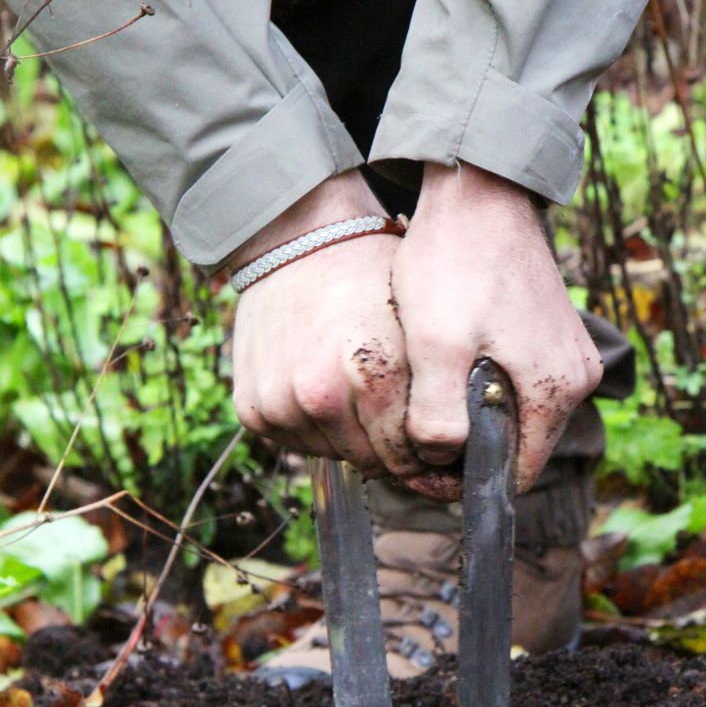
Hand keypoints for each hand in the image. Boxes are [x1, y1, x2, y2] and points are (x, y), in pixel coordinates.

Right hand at [228, 172, 420, 478]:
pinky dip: (313, 427)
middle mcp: (320, 396)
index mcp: (372, 374)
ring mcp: (281, 405)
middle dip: (392, 448)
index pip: (410, 456)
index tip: (437, 452)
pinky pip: (296, 442)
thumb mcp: (419, 323)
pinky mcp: (252, 410)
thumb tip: (453, 453)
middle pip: (373, 463)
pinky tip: (324, 387)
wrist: (297, 243)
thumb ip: (437, 390)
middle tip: (397, 415)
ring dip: (351, 437)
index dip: (429, 455)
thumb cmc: (369, 278)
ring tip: (357, 391)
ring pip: (335, 455)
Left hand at [391, 163, 602, 493]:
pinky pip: (518, 377)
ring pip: (514, 410)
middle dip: (468, 446)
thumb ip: (440, 415)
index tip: (421, 466)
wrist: (476, 190)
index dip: (466, 480)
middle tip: (413, 427)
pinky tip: (447, 360)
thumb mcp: (437, 346)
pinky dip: (482, 380)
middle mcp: (577, 376)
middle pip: (517, 443)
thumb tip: (442, 461)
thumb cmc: (455, 263)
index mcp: (557, 389)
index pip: (517, 474)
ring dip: (473, 411)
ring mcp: (568, 351)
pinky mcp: (552, 329)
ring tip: (427, 389)